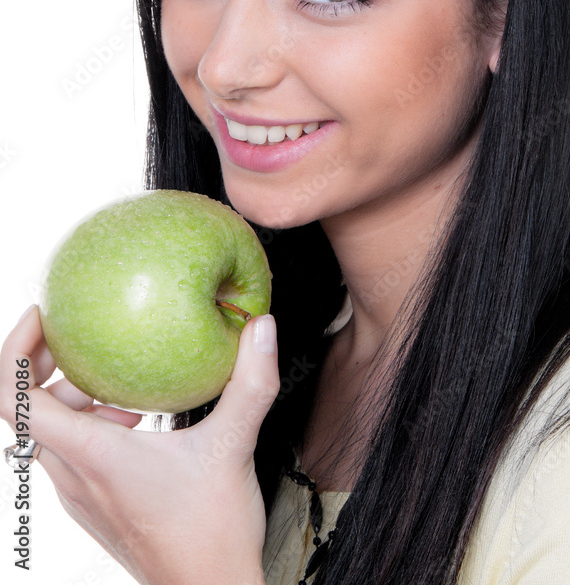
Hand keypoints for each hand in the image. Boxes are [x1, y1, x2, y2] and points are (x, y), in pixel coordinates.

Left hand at [0, 305, 279, 584]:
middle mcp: (74, 476)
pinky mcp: (94, 504)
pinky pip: (71, 451)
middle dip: (49, 368)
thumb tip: (262, 328)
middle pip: (28, 410)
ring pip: (50, 432)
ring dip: (72, 397)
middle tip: (86, 340)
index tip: (41, 316)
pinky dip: (89, 422)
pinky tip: (136, 419)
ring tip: (120, 385)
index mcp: (92, 455)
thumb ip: (249, 382)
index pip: (16, 400)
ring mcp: (80, 494)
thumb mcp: (234, 445)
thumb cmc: (212, 534)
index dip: (15, 351)